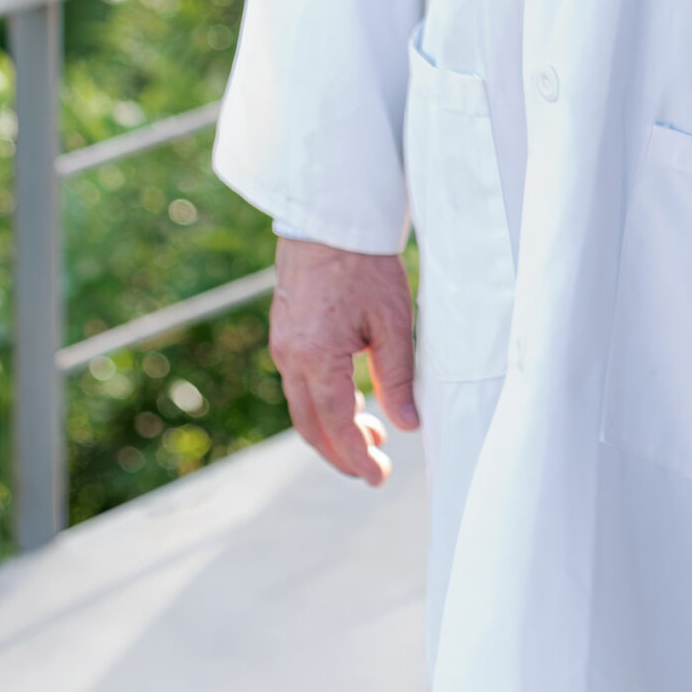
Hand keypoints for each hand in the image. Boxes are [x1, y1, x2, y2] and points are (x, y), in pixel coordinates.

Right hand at [269, 238, 418, 486]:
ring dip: (334, 428)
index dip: (356, 458)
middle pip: (311, 425)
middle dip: (341, 453)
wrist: (330, 214)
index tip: (377, 477)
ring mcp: (283, 344)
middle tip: (374, 469)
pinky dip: (324, 401)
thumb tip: (408, 425)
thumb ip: (398, 377)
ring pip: (304, 405)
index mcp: (316, 358)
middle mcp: (291, 357)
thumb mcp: (391, 320)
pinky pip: (301, 381)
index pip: (336, 426)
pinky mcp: (285, 331)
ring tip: (373, 434)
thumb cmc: (365, 262)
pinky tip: (353, 399)